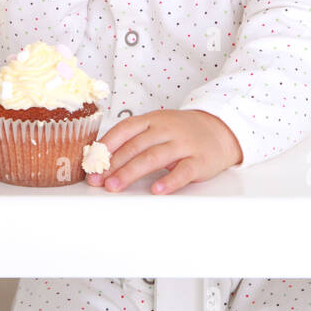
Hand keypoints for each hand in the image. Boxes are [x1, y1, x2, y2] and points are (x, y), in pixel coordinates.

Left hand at [85, 109, 243, 194]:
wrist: (220, 130)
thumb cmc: (181, 132)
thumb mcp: (157, 127)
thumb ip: (133, 140)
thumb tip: (101, 160)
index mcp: (152, 120)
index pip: (124, 130)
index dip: (106, 147)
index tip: (91, 163)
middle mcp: (166, 129)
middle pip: (135, 146)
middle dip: (113, 164)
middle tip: (98, 180)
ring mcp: (184, 144)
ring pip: (154, 157)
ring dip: (131, 172)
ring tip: (115, 186)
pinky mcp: (200, 160)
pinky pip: (183, 171)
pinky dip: (169, 181)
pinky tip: (156, 190)